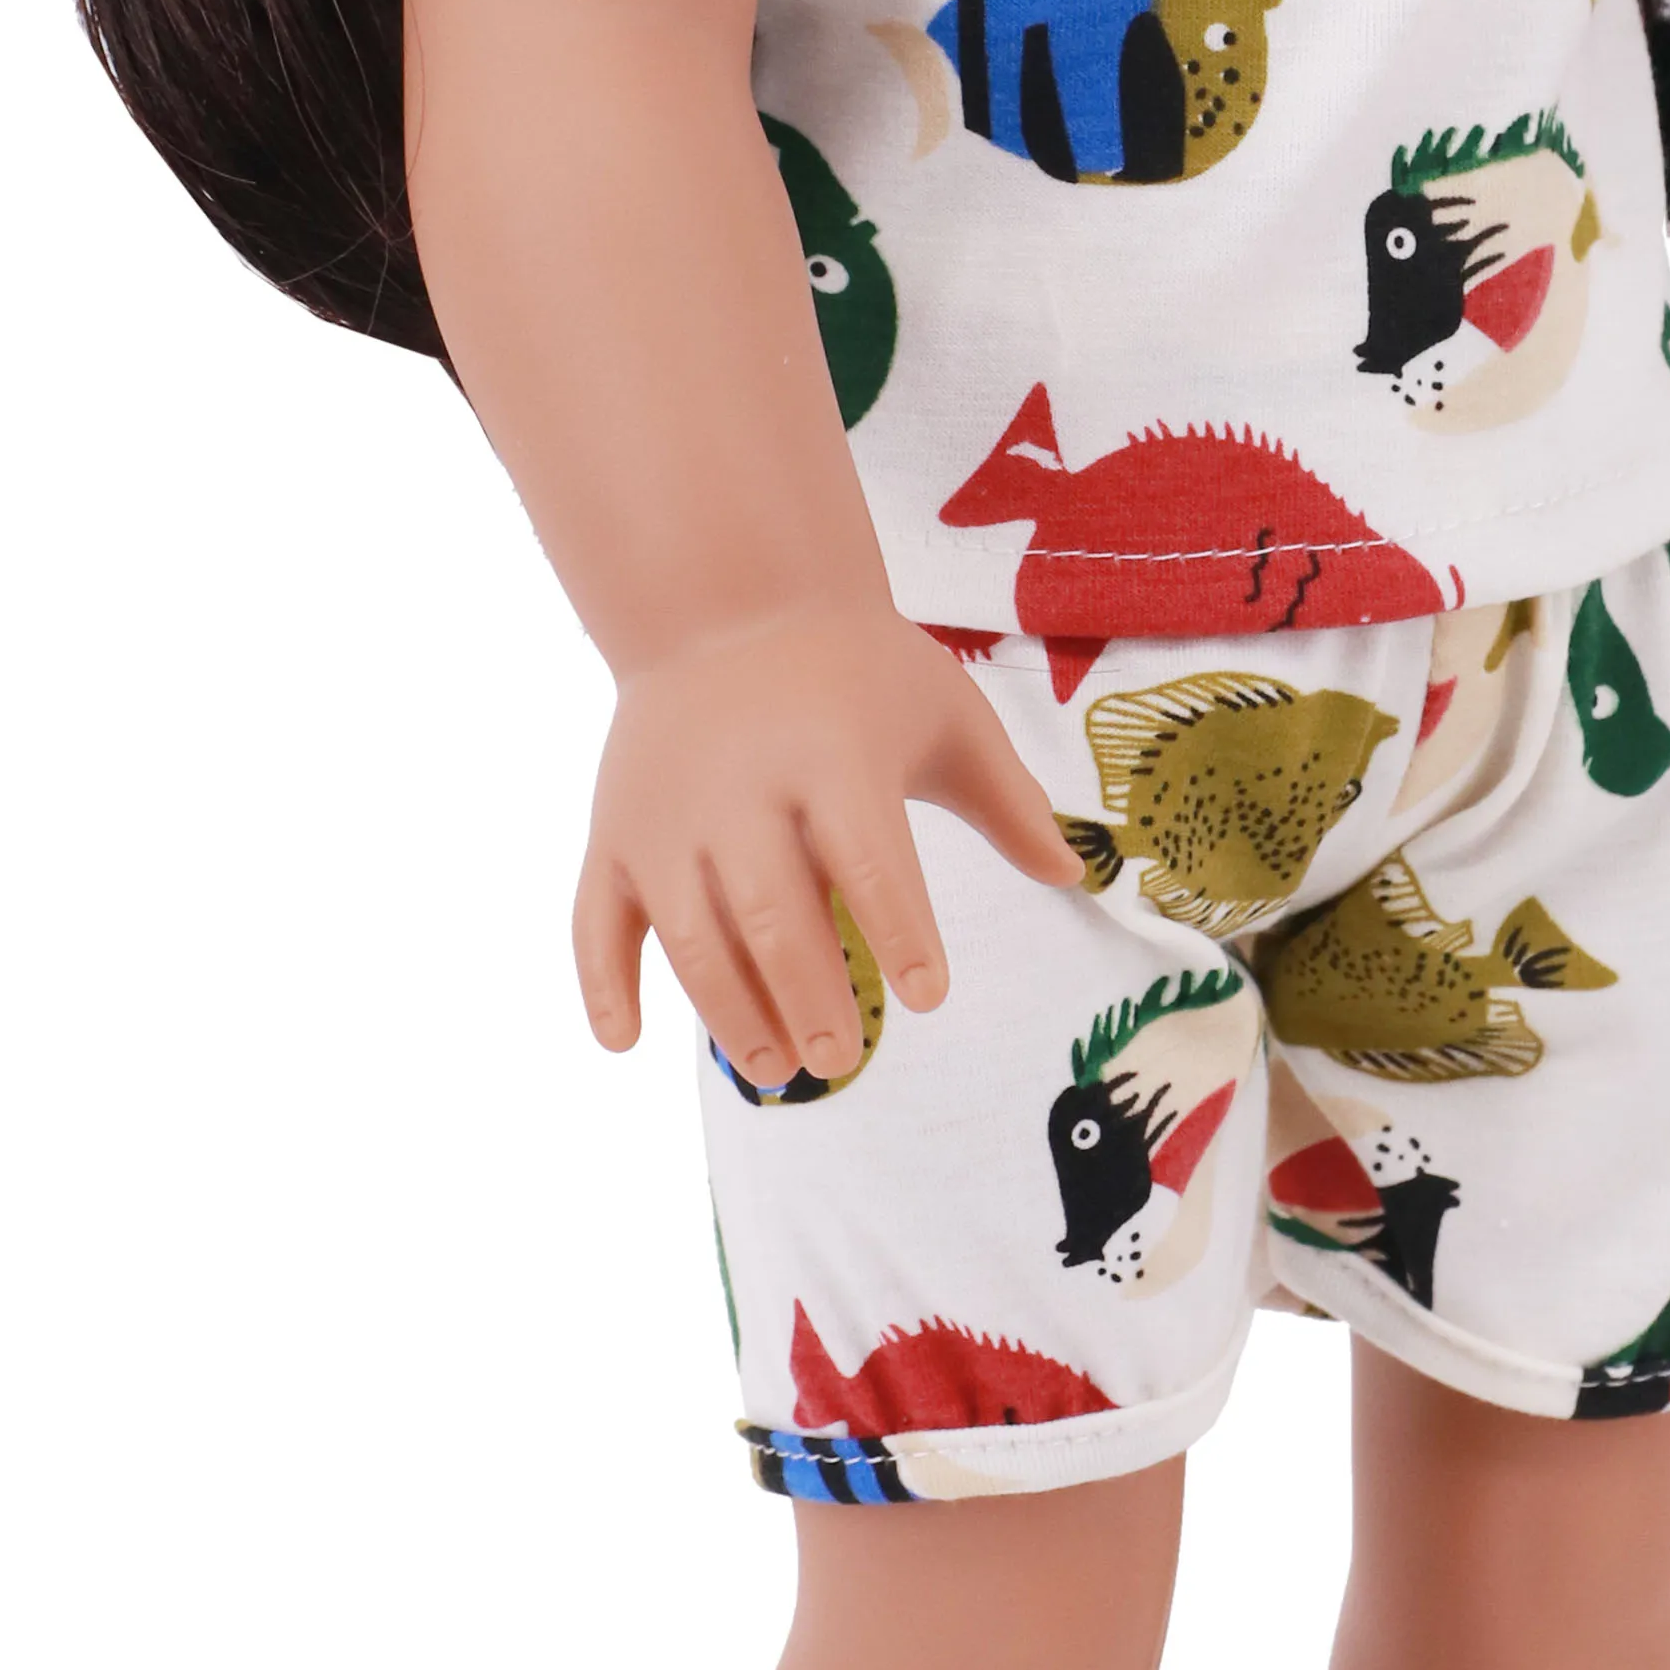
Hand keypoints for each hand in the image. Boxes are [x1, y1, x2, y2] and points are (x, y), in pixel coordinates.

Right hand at [572, 596, 1092, 1082]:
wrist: (726, 600)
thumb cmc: (857, 670)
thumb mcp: (945, 713)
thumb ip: (1007, 798)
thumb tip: (1075, 875)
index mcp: (832, 756)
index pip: (869, 859)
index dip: (900, 931)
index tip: (927, 996)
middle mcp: (741, 790)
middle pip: (775, 915)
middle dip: (810, 998)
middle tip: (844, 1061)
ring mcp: (666, 817)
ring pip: (690, 935)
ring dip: (728, 1011)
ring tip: (777, 1069)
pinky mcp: (615, 835)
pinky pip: (595, 920)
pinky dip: (602, 983)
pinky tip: (626, 1042)